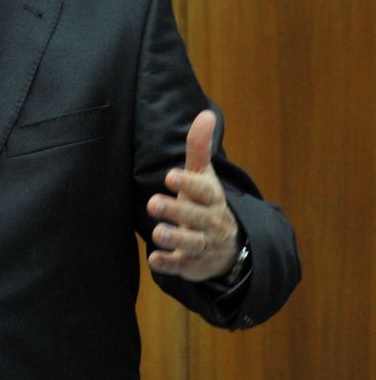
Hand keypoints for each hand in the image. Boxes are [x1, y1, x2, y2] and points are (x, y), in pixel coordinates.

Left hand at [147, 110, 241, 280]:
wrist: (227, 246)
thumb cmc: (206, 202)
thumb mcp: (204, 176)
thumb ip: (199, 147)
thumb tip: (205, 113)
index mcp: (212, 199)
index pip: (204, 191)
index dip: (189, 183)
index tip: (170, 176)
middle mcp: (210, 222)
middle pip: (196, 217)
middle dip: (176, 210)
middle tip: (153, 203)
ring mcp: (202, 245)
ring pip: (191, 243)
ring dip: (174, 237)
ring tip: (156, 232)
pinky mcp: (191, 264)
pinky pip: (181, 266)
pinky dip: (169, 264)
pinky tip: (155, 260)